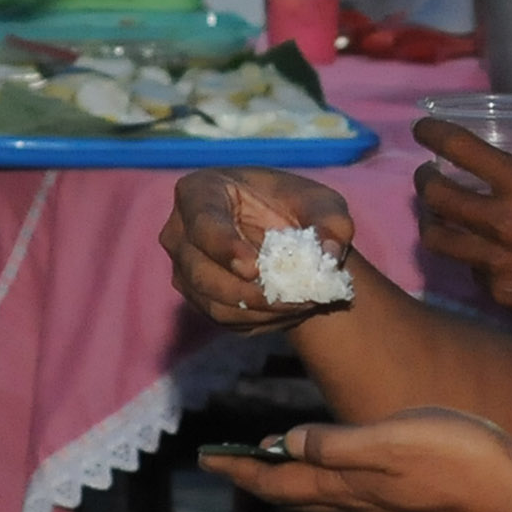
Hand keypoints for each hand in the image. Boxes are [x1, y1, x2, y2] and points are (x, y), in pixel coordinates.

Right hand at [163, 168, 355, 332]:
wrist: (289, 238)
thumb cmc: (296, 206)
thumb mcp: (323, 204)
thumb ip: (331, 221)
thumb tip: (330, 252)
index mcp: (200, 191)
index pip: (201, 222)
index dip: (223, 247)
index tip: (254, 268)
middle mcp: (180, 231)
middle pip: (199, 271)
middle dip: (247, 290)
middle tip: (294, 297)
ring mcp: (184, 268)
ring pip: (212, 301)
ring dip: (259, 310)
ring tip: (303, 304)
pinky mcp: (198, 297)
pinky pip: (223, 318)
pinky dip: (259, 320)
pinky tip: (291, 311)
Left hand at [204, 408, 511, 511]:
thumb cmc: (455, 459)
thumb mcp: (390, 440)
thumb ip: (336, 445)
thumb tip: (285, 444)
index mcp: (347, 485)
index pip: (279, 482)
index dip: (242, 470)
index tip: (209, 459)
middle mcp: (357, 502)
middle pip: (293, 494)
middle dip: (257, 477)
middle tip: (226, 462)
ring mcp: (382, 507)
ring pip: (319, 496)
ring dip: (288, 480)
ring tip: (268, 461)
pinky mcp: (404, 503)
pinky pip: (346, 495)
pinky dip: (322, 481)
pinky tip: (331, 468)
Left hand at [412, 123, 511, 314]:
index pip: (459, 148)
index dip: (432, 132)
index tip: (423, 129)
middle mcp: (498, 219)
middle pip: (434, 195)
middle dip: (423, 181)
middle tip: (428, 177)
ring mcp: (492, 259)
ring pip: (435, 237)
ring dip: (431, 220)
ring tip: (438, 215)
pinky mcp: (495, 290)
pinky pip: (468, 267)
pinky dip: (468, 255)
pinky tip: (481, 252)